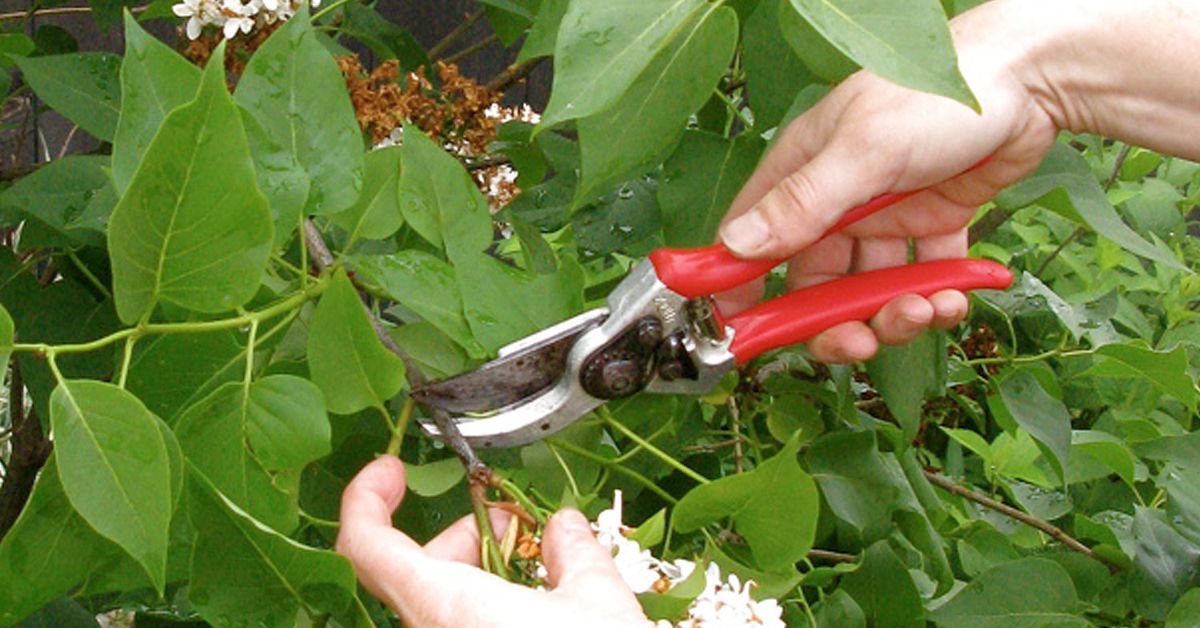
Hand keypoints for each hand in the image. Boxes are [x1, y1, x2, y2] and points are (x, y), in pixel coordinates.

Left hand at [336, 456, 651, 627]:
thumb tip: (565, 527)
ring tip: (535, 569)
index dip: (367, 497)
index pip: (365, 545)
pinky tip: (534, 612)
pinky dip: (482, 611)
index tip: (391, 468)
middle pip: (410, 572)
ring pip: (435, 605)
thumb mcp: (598, 602)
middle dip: (460, 538)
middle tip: (513, 525)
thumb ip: (574, 553)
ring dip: (476, 576)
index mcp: (446, 608)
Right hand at [717, 0, 1059, 362]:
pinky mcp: (931, 223)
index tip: (745, 332)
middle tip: (860, 344)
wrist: (1028, 79)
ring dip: (893, 312)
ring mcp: (884, 215)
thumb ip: (802, 203)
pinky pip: (923, 276)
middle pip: (817, 281)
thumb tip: (737, 246)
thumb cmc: (934, 98)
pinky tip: (954, 297)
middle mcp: (836, 199)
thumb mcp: (863, 151)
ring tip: (925, 309)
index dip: (744, 287)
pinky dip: (937, 296)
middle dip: (836, 321)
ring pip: (871, 287)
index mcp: (803, 173)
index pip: (753, 238)